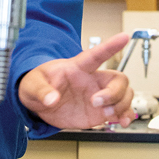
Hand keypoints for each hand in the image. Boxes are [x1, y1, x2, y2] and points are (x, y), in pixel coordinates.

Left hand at [19, 32, 135, 128]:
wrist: (38, 105)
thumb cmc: (37, 86)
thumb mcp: (32, 85)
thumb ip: (41, 90)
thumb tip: (51, 98)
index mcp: (78, 68)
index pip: (96, 55)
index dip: (111, 46)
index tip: (124, 37)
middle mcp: (93, 80)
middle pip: (118, 79)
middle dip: (114, 92)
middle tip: (96, 102)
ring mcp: (99, 95)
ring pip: (124, 94)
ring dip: (121, 105)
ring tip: (109, 115)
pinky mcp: (100, 111)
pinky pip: (121, 111)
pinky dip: (126, 116)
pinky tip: (122, 121)